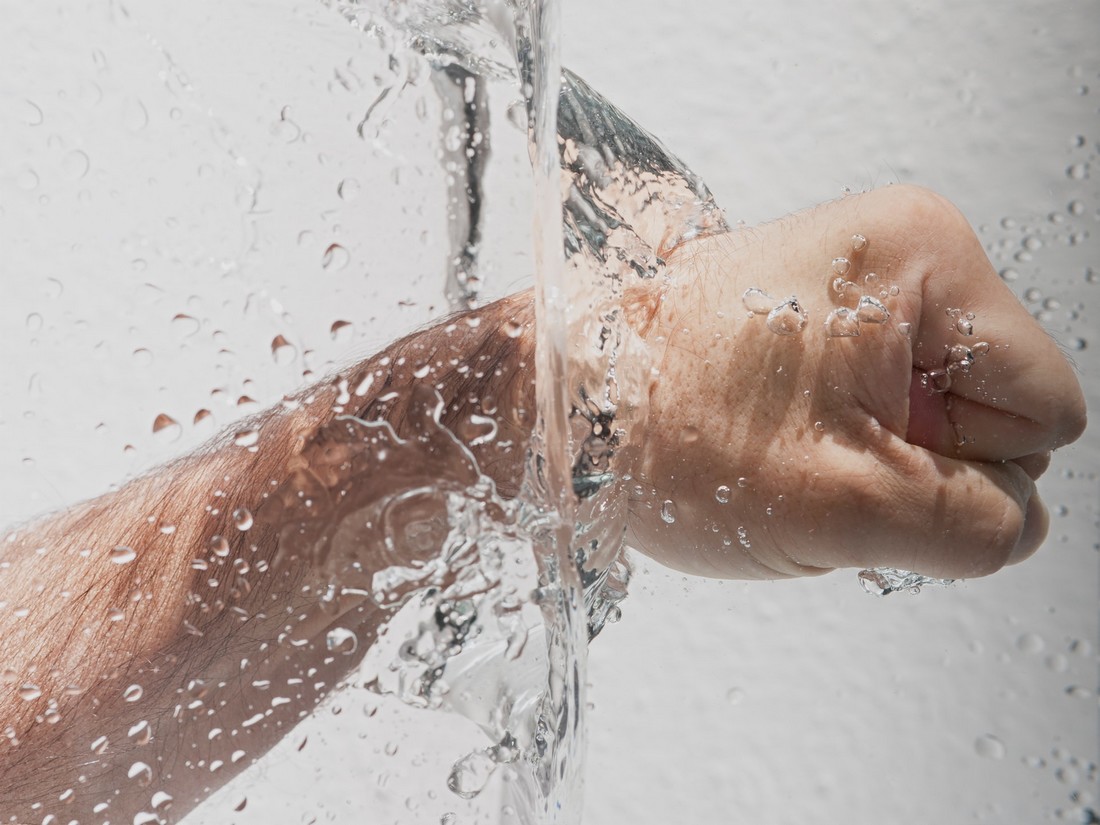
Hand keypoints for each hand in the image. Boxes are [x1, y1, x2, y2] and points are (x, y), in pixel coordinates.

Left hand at [626, 185, 1085, 579]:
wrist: (558, 399)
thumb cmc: (663, 429)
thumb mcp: (846, 508)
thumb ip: (973, 529)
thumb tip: (1016, 521)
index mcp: (925, 259)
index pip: (1045, 411)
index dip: (967, 471)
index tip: (867, 467)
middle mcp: (897, 247)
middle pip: (992, 406)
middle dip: (916, 460)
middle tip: (816, 460)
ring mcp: (855, 275)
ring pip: (933, 412)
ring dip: (873, 456)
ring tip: (784, 446)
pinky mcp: (819, 308)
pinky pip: (881, 399)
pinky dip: (841, 438)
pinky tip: (776, 436)